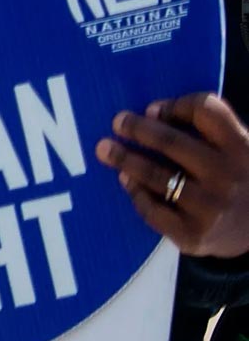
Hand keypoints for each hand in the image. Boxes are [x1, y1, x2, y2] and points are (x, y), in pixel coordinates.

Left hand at [97, 93, 248, 257]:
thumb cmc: (238, 180)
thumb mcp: (238, 152)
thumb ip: (209, 132)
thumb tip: (151, 113)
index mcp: (242, 148)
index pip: (207, 111)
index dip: (177, 105)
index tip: (151, 109)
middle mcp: (228, 176)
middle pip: (172, 142)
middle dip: (138, 129)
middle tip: (117, 122)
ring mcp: (211, 208)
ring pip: (156, 176)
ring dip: (125, 159)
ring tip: (105, 150)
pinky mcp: (194, 235)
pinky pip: (153, 210)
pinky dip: (136, 193)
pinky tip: (126, 181)